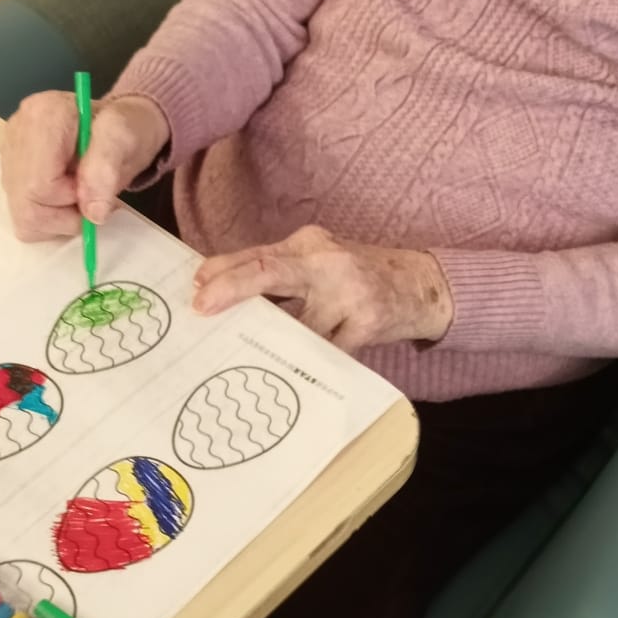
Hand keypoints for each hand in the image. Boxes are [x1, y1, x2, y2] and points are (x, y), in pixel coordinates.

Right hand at [0, 90, 169, 241]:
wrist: (120, 127)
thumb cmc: (126, 128)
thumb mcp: (125, 140)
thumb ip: (105, 171)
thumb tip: (93, 213)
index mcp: (43, 115)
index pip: (39, 185)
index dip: (70, 199)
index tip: (94, 186)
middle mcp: (18, 131)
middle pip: (26, 203)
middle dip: (64, 212)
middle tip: (89, 194)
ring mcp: (10, 153)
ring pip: (22, 214)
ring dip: (58, 217)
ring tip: (79, 193)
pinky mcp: (10, 171)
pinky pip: (22, 215)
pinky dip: (48, 216)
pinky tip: (64, 196)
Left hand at [192, 225, 451, 351]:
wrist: (422, 286)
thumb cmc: (358, 279)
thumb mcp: (319, 266)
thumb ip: (278, 277)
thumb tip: (221, 295)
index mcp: (308, 245)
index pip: (258, 254)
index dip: (224, 270)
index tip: (196, 285)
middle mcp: (326, 263)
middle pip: (270, 272)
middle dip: (233, 288)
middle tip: (202, 305)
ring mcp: (349, 292)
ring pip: (297, 325)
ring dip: (273, 342)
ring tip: (251, 354)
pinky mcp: (368, 322)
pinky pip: (328, 350)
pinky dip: (311, 361)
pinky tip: (296, 371)